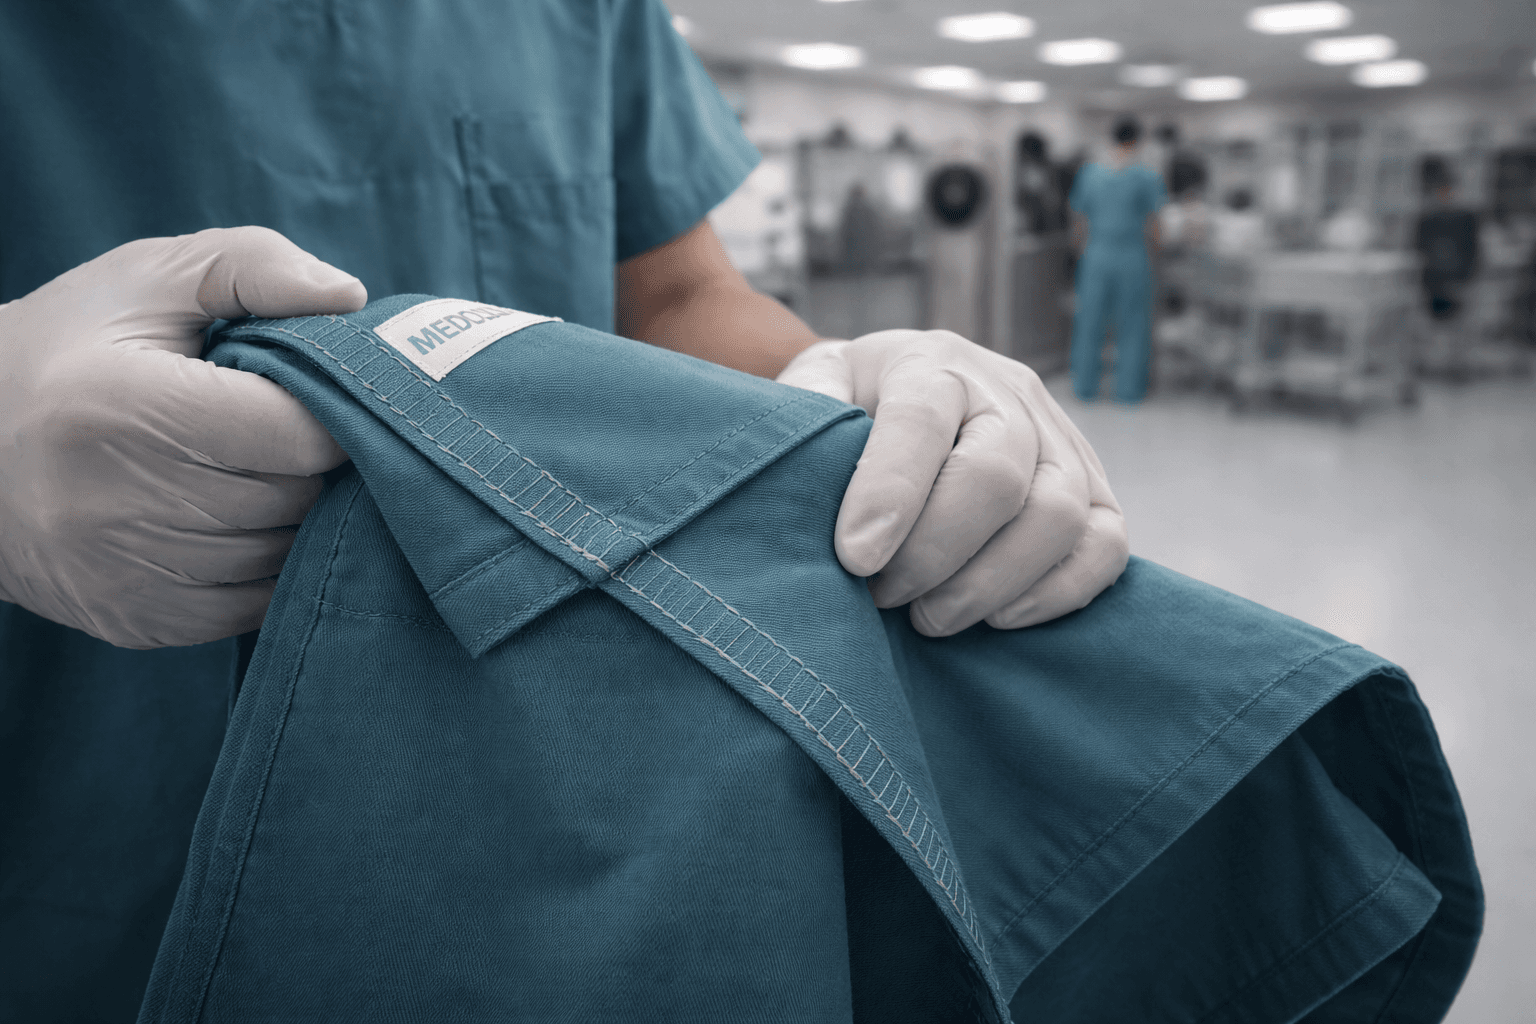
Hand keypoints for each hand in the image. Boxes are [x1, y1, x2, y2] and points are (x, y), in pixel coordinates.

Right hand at [0, 227, 365, 647]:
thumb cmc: (70, 348)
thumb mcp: (146, 279)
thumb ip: (252, 267)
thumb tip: (349, 297)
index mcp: (124, 405)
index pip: (290, 434)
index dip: (331, 412)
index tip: (324, 393)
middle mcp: (116, 499)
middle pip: (293, 498)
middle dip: (316, 465)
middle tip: (294, 432)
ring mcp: (123, 569)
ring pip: (280, 557)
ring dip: (296, 518)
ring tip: (264, 472)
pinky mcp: (133, 619)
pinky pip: (250, 607)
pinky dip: (267, 567)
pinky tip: (241, 522)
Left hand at [777, 330, 1127, 636]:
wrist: (901, 400)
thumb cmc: (849, 409)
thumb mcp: (814, 393)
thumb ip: (802, 414)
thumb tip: (806, 461)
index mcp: (930, 363)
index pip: (922, 420)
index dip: (890, 493)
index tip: (854, 560)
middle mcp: (1007, 391)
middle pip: (997, 475)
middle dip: (934, 553)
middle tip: (882, 596)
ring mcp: (1061, 441)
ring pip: (1059, 515)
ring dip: (988, 584)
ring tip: (927, 617)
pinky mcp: (1098, 491)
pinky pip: (1106, 545)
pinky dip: (1057, 593)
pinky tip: (996, 620)